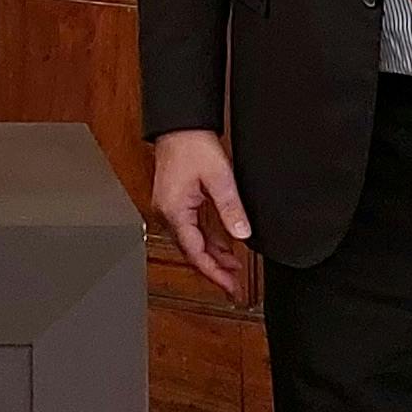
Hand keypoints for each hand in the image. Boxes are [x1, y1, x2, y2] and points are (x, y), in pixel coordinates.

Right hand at [152, 129, 251, 303]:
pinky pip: (193, 228)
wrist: (180, 124)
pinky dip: (209, 239)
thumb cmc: (192, 144)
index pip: (196, 253)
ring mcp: (171, 208)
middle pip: (192, 251)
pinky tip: (224, 244)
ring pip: (193, 241)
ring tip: (234, 267)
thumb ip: (231, 209)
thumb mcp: (219, 178)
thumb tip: (243, 235)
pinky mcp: (177, 201)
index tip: (230, 286)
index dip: (214, 273)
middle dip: (215, 268)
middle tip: (235, 284)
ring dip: (213, 254)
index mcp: (175, 211)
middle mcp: (168, 213)